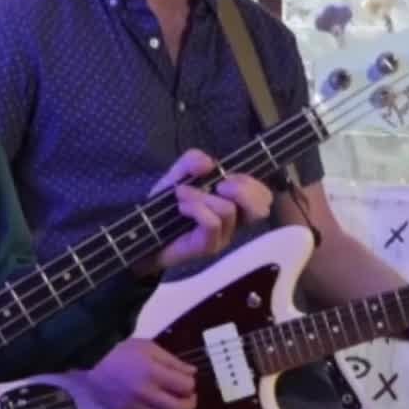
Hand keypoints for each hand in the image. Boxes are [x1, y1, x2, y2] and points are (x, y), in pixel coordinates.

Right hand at [85, 336, 196, 408]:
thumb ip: (172, 361)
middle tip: (187, 398)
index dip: (190, 383)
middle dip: (189, 404)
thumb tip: (192, 373)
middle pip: (178, 408)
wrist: (90, 361)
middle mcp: (145, 393)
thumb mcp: (149, 347)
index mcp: (153, 373)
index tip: (186, 380)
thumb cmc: (120, 350)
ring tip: (173, 408)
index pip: (185, 385)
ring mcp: (133, 407)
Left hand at [143, 148, 272, 272]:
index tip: (224, 176)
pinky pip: (212, 223)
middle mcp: (233, 222)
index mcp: (233, 204)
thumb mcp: (178, 175)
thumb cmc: (166, 206)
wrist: (144, 234)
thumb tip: (209, 163)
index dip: (249, 181)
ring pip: (229, 210)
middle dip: (241, 188)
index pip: (263, 196)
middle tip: (217, 186)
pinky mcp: (208, 246)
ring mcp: (222, 236)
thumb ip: (192, 161)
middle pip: (261, 208)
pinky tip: (181, 208)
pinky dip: (196, 208)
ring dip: (202, 197)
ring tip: (182, 195)